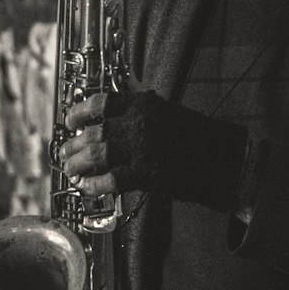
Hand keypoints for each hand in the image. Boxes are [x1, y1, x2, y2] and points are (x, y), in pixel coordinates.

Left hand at [58, 88, 247, 210]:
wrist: (223, 158)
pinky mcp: (147, 174)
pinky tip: (86, 187)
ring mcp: (141, 148)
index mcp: (144, 104)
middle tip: (64, 152)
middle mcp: (139, 123)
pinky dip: (94, 184)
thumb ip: (140, 115)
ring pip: (96, 154)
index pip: (101, 102)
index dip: (79, 111)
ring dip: (78, 164)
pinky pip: (110, 180)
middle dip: (73, 144)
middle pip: (93, 132)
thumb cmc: (198, 136)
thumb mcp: (168, 113)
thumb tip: (110, 126)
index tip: (70, 120)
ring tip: (70, 170)